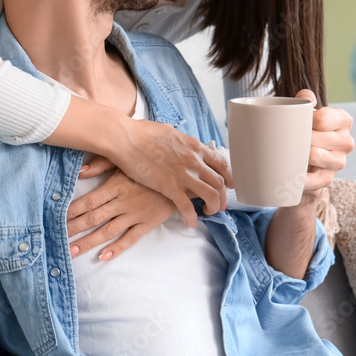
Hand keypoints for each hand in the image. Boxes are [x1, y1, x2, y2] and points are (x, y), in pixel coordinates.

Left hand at [66, 160, 175, 260]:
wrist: (182, 177)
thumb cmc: (151, 165)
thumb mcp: (127, 159)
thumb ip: (103, 163)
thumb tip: (80, 170)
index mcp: (117, 185)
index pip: (89, 201)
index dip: (72, 211)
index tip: (57, 218)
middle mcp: (124, 201)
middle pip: (94, 218)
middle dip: (73, 229)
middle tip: (56, 239)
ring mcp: (136, 214)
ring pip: (108, 231)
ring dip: (88, 242)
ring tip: (71, 251)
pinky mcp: (147, 223)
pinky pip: (130, 238)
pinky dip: (117, 248)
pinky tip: (103, 256)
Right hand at [113, 117, 231, 227]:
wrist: (126, 138)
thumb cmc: (143, 133)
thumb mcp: (170, 132)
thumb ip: (181, 142)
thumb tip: (183, 145)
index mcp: (195, 146)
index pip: (222, 163)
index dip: (229, 177)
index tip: (229, 185)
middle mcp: (194, 160)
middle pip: (220, 182)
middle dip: (223, 196)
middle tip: (220, 205)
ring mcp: (183, 174)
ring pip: (210, 195)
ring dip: (212, 207)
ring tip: (208, 212)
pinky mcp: (170, 187)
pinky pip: (187, 207)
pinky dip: (192, 217)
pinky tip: (190, 222)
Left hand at [295, 89, 353, 204]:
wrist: (304, 157)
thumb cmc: (305, 128)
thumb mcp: (305, 110)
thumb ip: (305, 98)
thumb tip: (307, 99)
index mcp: (344, 120)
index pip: (323, 118)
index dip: (305, 120)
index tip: (294, 121)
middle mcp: (347, 142)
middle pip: (315, 137)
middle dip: (298, 138)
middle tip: (287, 138)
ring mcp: (339, 162)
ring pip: (313, 155)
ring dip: (298, 154)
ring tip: (288, 151)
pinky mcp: (328, 179)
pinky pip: (311, 180)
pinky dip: (299, 178)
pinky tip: (290, 175)